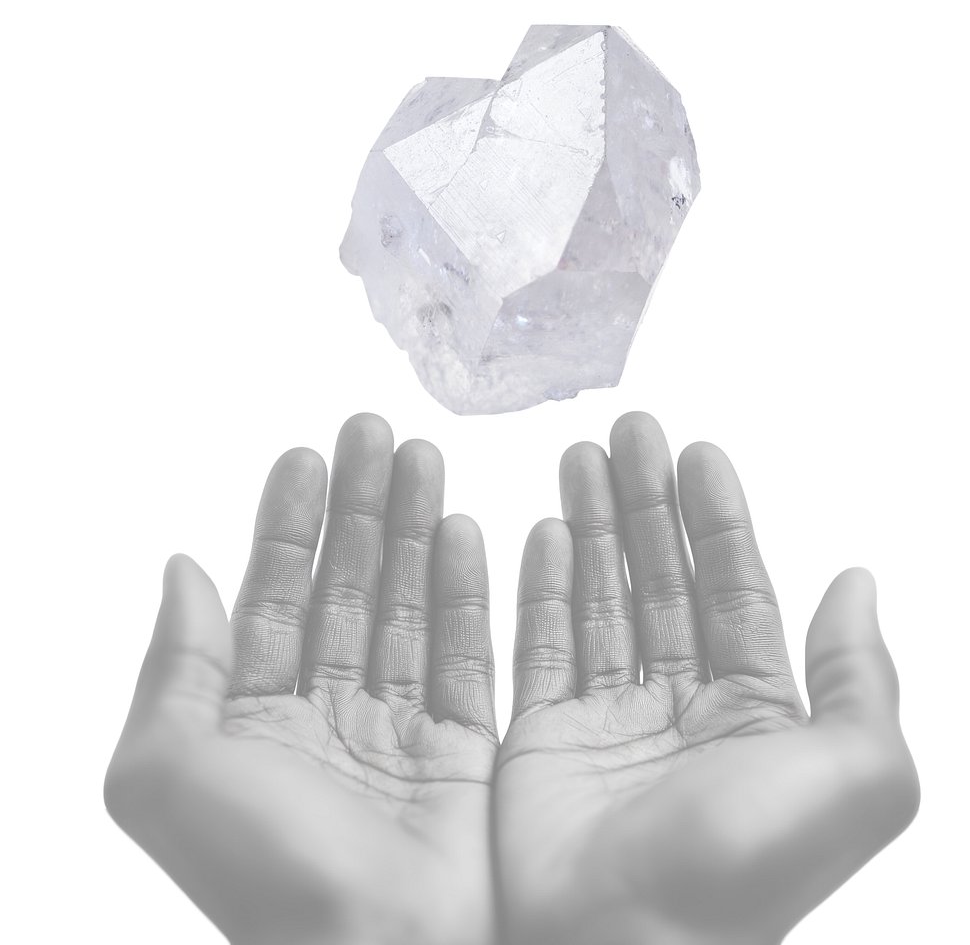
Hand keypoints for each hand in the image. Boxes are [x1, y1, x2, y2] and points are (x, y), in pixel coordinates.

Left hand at [105, 414, 497, 944]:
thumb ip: (175, 665)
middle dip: (359, 507)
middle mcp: (324, 716)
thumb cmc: (263, 875)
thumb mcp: (167, 769)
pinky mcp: (461, 747)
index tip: (307, 457)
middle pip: (346, 585)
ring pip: (405, 604)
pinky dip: (463, 590)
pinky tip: (464, 529)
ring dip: (413, 529)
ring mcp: (396, 729)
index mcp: (252, 722)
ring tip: (423, 458)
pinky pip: (464, 650)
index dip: (287, 523)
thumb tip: (181, 570)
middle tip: (375, 432)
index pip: (273, 597)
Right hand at [496, 412, 918, 944]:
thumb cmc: (745, 868)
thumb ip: (860, 677)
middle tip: (628, 433)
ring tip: (579, 458)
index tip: (696, 452)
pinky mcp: (543, 739)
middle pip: (663, 579)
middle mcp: (684, 709)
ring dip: (591, 526)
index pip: (734, 589)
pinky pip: (541, 643)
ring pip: (602, 599)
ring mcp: (609, 721)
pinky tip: (541, 528)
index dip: (716, 518)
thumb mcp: (855, 777)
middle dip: (646, 503)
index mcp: (758, 713)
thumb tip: (856, 582)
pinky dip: (541, 585)